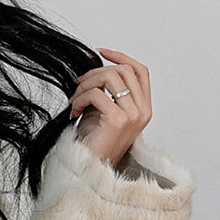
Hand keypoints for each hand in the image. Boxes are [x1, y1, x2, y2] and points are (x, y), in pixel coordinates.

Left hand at [70, 50, 151, 169]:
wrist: (90, 167)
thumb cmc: (96, 141)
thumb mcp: (104, 109)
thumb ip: (106, 88)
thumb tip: (94, 63)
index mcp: (144, 107)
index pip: (140, 71)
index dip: (121, 57)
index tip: (100, 52)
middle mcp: (143, 111)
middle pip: (123, 71)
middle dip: (96, 72)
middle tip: (78, 84)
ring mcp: (133, 116)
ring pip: (110, 78)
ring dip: (86, 85)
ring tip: (75, 99)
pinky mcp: (118, 121)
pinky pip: (97, 94)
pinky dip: (80, 98)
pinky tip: (74, 110)